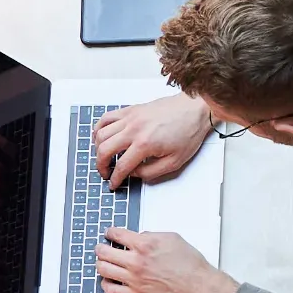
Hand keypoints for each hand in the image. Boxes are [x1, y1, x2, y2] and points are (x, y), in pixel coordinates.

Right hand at [94, 93, 210, 188]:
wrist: (195, 109)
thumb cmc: (189, 131)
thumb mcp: (175, 162)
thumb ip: (151, 172)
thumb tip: (134, 173)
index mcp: (145, 144)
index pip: (122, 166)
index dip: (115, 178)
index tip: (113, 183)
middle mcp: (134, 129)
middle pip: (105, 150)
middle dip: (101, 165)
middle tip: (105, 172)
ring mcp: (131, 117)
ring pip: (101, 133)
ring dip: (98, 148)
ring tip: (104, 156)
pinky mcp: (131, 109)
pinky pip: (106, 117)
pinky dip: (99, 128)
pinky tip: (101, 136)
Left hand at [97, 228, 236, 292]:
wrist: (198, 287)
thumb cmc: (190, 264)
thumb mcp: (173, 238)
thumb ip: (152, 235)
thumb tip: (140, 236)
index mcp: (145, 244)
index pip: (116, 235)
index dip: (110, 233)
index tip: (109, 234)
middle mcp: (136, 262)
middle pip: (104, 252)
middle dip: (100, 248)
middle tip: (101, 248)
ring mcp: (134, 280)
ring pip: (103, 270)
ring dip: (100, 264)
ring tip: (103, 263)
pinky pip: (111, 290)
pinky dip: (106, 283)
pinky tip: (109, 280)